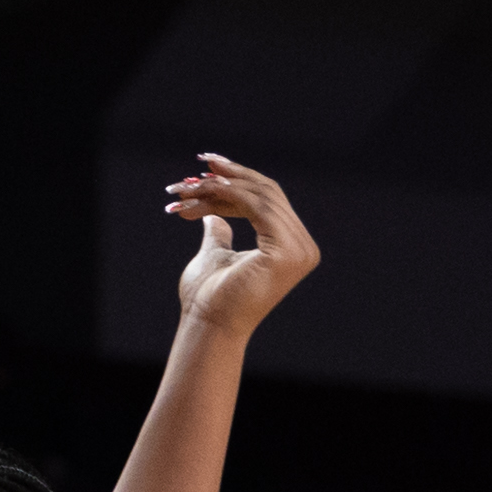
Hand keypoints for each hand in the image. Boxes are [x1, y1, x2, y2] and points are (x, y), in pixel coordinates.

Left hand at [165, 154, 320, 339]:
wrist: (208, 327)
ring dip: (220, 187)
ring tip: (187, 186)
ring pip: (259, 197)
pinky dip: (227, 195)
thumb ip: (221, 232)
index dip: (238, 179)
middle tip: (199, 163)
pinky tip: (201, 193)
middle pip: (267, 194)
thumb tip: (213, 214)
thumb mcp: (216, 255)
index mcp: (291, 246)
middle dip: (229, 177)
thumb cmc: (209, 298)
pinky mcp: (287, 251)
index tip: (205, 167)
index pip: (268, 200)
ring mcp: (299, 249)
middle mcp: (303, 246)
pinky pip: (256, 207)